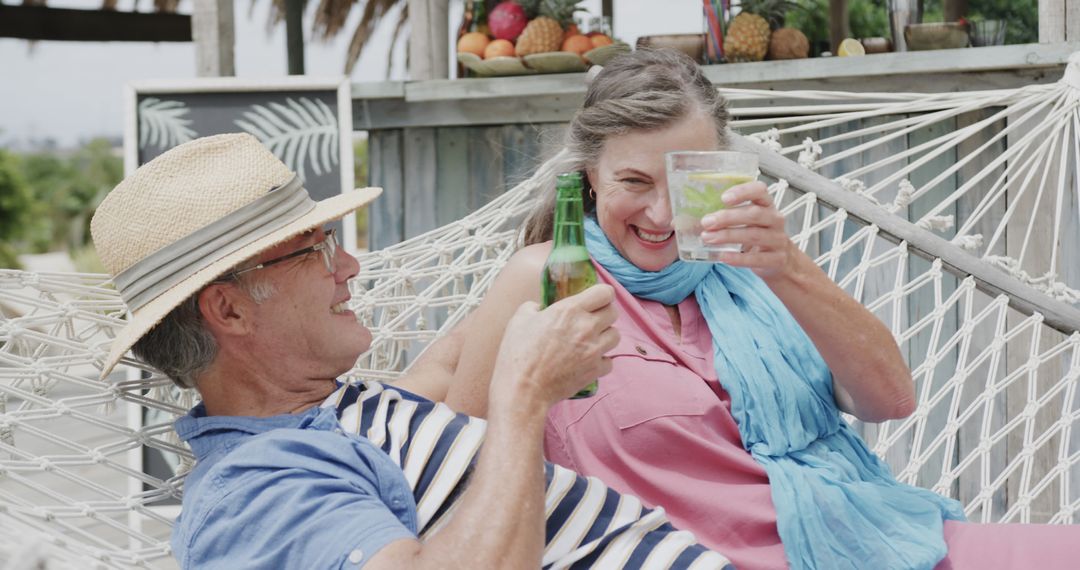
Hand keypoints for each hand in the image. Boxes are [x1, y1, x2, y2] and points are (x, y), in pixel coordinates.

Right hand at [489, 284, 618, 411]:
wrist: (523, 390)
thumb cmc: (518, 354)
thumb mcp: (519, 320)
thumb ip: (533, 307)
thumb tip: (540, 308)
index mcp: (570, 310)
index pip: (605, 292)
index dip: (602, 294)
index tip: (596, 299)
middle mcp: (587, 327)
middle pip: (613, 312)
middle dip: (604, 313)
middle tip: (591, 319)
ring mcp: (594, 350)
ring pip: (616, 336)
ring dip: (605, 336)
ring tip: (590, 340)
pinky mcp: (595, 370)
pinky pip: (610, 361)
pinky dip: (602, 361)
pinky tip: (588, 361)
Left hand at [700, 180, 794, 279]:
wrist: (781, 260)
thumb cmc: (758, 234)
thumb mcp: (748, 221)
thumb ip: (728, 214)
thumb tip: (691, 217)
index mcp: (767, 204)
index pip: (759, 190)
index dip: (742, 192)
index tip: (723, 198)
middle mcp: (775, 219)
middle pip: (754, 214)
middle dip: (728, 217)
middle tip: (706, 222)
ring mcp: (777, 239)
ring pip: (753, 235)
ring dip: (727, 236)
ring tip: (707, 238)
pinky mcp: (776, 259)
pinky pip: (756, 258)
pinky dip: (737, 258)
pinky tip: (722, 256)